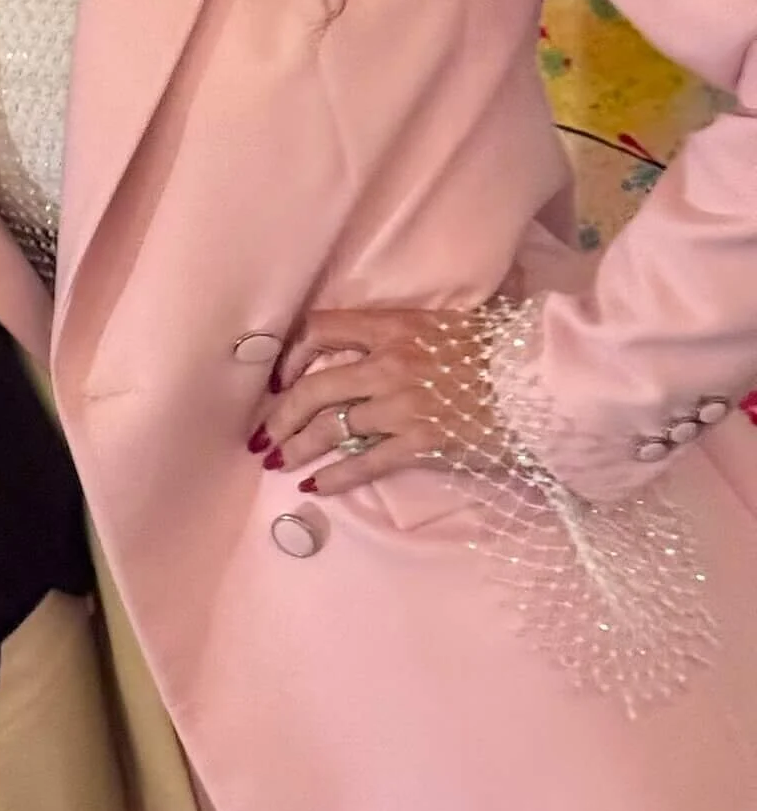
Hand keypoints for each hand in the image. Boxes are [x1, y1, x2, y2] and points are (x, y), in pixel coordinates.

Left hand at [252, 305, 500, 497]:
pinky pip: (366, 461)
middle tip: (263, 434)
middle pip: (314, 388)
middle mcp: (389, 362)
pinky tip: (315, 486)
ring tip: (278, 462)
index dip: (291, 354)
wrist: (547, 380)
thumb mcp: (447, 324)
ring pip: (331, 427)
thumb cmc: (503, 349)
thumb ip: (407, 332)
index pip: (320, 328)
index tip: (281, 377)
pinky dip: (335, 476)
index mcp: (394, 325)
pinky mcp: (422, 441)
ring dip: (297, 447)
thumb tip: (381, 340)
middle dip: (281, 415)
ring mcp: (403, 404)